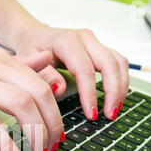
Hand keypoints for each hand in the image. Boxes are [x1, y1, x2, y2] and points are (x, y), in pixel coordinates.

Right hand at [0, 48, 64, 150]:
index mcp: (1, 59)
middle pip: (39, 93)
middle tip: (52, 147)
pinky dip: (8, 146)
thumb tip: (46, 65)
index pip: (42, 82)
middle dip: (51, 124)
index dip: (56, 111)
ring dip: (36, 135)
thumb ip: (16, 64)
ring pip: (21, 105)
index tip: (57, 132)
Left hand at [13, 25, 128, 119]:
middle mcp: (84, 38)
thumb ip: (45, 75)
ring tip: (114, 109)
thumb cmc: (32, 49)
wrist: (35, 36)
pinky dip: (120, 81)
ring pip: (118, 62)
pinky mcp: (100, 48)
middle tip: (109, 114)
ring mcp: (95, 42)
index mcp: (66, 41)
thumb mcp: (29, 62)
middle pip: (109, 63)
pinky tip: (115, 97)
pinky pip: (118, 63)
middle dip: (113, 91)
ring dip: (120, 87)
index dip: (90, 93)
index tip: (91, 113)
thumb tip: (60, 89)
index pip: (85, 69)